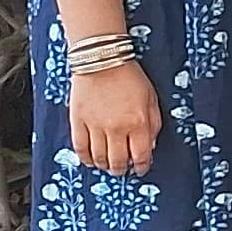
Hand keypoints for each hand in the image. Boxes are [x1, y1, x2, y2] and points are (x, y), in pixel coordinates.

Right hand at [67, 60, 161, 174]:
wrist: (101, 60)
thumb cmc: (129, 77)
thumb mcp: (151, 99)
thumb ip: (153, 125)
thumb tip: (149, 146)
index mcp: (138, 123)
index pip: (141, 156)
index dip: (142, 166)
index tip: (141, 168)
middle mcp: (117, 128)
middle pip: (119, 161)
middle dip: (123, 170)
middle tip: (123, 170)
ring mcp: (96, 126)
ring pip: (99, 158)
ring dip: (105, 166)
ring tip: (108, 165)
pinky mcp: (78, 121)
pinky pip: (80, 147)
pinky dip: (85, 158)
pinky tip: (90, 160)